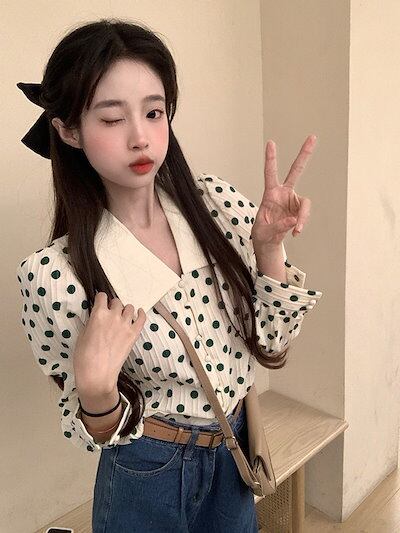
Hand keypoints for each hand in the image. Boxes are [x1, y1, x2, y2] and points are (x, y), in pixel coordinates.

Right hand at [73, 293, 146, 395]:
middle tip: (109, 314)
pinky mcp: (134, 334)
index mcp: (98, 314)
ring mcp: (126, 325)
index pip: (102, 297)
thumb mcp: (82, 335)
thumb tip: (96, 316)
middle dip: (112, 306)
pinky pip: (142, 318)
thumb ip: (91, 322)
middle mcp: (114, 316)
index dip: (100, 300)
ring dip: (124, 310)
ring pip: (129, 308)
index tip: (100, 304)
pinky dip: (140, 314)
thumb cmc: (84, 357)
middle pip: (116, 301)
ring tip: (121, 317)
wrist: (97, 375)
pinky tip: (138, 313)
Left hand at [251, 135, 316, 252]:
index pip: (270, 173)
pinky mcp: (299, 210)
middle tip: (312, 136)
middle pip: (296, 171)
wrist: (268, 242)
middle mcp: (283, 193)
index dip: (271, 159)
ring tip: (297, 229)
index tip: (271, 143)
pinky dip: (302, 224)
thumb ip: (278, 226)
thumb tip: (294, 220)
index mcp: (270, 193)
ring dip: (303, 217)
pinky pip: (305, 215)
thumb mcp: (264, 232)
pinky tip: (296, 233)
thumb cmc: (262, 234)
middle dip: (304, 154)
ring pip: (305, 204)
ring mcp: (293, 201)